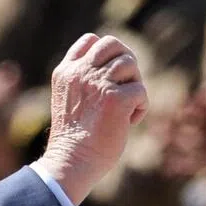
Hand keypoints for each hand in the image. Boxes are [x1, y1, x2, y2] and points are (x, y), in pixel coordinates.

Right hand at [35, 33, 148, 203]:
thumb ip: (85, 81)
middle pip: (113, 44)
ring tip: (123, 109)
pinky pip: (141, 91)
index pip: (90, 41)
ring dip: (133, 85)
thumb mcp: (71, 101)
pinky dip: (139, 108)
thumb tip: (120, 66)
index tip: (108, 74)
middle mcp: (80, 73)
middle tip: (123, 87)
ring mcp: (98, 84)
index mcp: (65, 73)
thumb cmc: (73, 140)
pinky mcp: (116, 99)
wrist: (70, 164)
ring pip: (130, 64)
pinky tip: (127, 124)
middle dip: (124, 62)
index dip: (105, 53)